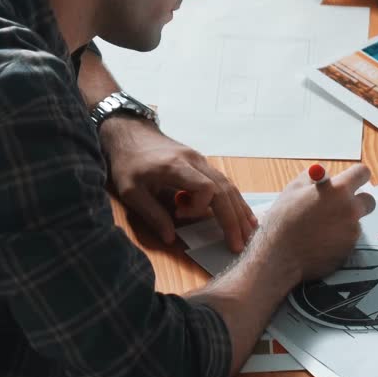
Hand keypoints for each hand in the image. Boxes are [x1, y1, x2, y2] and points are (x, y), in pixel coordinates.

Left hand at [100, 116, 256, 251]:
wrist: (131, 132)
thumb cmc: (128, 162)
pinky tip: (243, 215)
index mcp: (177, 166)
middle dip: (233, 219)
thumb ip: (152, 214)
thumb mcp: (130, 191)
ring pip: (228, 186)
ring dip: (239, 211)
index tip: (179, 215)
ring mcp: (202, 161)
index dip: (199, 208)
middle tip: (239, 244)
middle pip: (223, 190)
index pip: (206, 187)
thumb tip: (171, 238)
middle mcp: (195, 161)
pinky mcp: (203, 164)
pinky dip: (234, 201)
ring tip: (249, 233)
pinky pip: (224, 183)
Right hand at [259, 164, 375, 281]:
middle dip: (358, 201)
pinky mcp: (350, 248)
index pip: (362, 173)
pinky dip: (340, 238)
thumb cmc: (284, 219)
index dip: (357, 175)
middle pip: (369, 200)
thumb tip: (324, 174)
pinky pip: (349, 238)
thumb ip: (313, 177)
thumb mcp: (293, 189)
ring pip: (356, 221)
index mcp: (338, 190)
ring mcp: (352, 230)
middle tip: (341, 205)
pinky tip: (321, 241)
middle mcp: (350, 209)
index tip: (353, 180)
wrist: (280, 254)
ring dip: (345, 221)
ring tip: (321, 228)